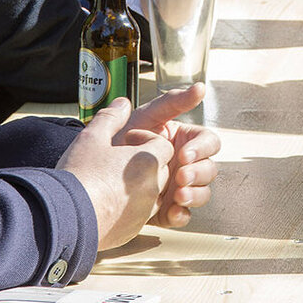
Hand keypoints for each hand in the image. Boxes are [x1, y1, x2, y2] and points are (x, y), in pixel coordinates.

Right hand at [57, 97, 174, 248]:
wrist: (67, 218)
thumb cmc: (80, 175)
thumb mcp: (92, 137)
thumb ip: (111, 117)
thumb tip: (123, 104)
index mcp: (148, 161)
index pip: (163, 146)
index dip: (146, 141)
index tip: (126, 143)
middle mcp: (153, 187)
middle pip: (161, 169)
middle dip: (144, 164)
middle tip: (118, 162)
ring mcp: (145, 211)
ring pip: (152, 193)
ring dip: (138, 186)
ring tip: (110, 182)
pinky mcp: (133, 229)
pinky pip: (139, 214)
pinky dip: (129, 207)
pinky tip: (106, 202)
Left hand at [122, 84, 222, 227]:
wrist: (93, 172)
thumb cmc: (120, 139)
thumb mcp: (145, 117)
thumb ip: (172, 102)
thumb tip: (200, 88)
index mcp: (184, 141)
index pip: (209, 143)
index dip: (202, 149)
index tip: (184, 155)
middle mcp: (185, 165)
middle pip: (210, 169)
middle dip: (198, 174)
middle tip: (181, 177)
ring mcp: (178, 188)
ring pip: (202, 193)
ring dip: (194, 195)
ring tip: (178, 196)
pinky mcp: (167, 209)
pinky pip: (183, 215)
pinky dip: (181, 215)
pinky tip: (172, 212)